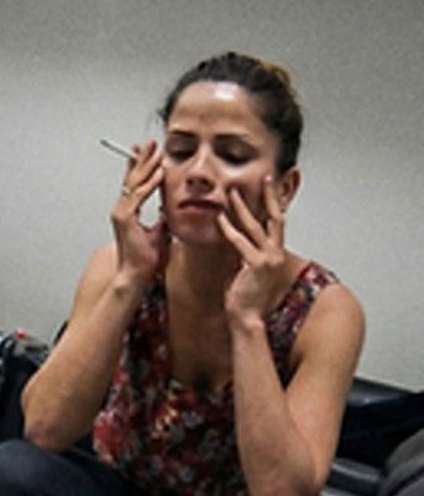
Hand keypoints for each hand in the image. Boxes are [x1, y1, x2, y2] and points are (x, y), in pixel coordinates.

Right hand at [109, 140, 167, 283]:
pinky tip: (159, 172)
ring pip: (135, 183)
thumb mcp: (160, 233)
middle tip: (151, 143)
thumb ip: (162, 219)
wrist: (137, 276)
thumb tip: (169, 209)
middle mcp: (122, 210)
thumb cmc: (146, 260)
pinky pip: (139, 196)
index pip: (134, 184)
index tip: (147, 152)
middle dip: (142, 159)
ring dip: (146, 166)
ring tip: (156, 151)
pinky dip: (150, 183)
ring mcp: (121, 213)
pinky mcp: (124, 218)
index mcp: (128, 212)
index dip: (140, 166)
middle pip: (132, 178)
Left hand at [217, 178, 287, 321]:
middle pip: (276, 217)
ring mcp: (269, 259)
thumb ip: (244, 252)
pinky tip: (219, 219)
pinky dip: (229, 229)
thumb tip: (235, 237)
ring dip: (242, 207)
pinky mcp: (257, 265)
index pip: (277, 222)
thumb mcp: (245, 269)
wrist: (247, 319)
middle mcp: (276, 254)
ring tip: (232, 192)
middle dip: (270, 196)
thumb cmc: (244, 297)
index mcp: (275, 254)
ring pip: (256, 226)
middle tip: (266, 176)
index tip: (269, 186)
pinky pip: (241, 242)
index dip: (274, 203)